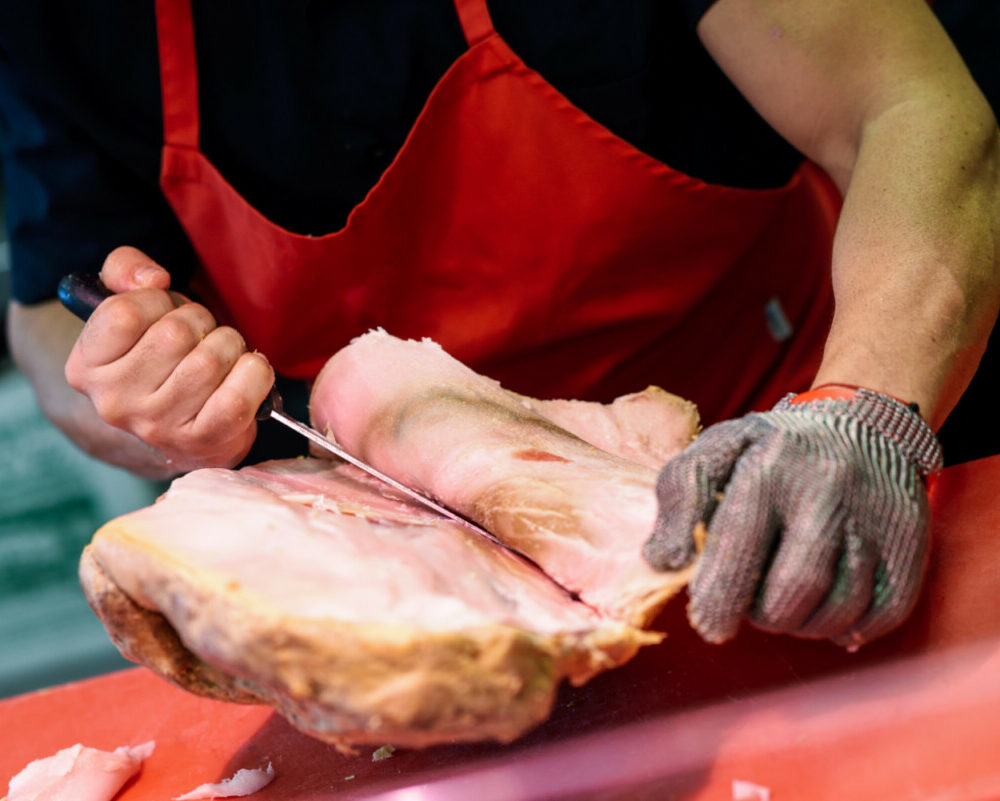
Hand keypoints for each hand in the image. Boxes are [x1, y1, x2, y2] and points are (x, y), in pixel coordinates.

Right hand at [63, 247, 273, 471]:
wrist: (187, 429)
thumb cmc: (162, 356)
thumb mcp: (132, 304)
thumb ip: (125, 270)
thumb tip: (152, 279)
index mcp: (86, 367)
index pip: (124, 313)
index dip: (158, 301)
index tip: (165, 312)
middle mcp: (114, 402)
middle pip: (175, 333)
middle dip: (201, 321)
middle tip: (201, 336)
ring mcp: (157, 426)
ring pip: (210, 360)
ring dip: (230, 345)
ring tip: (222, 356)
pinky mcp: (201, 442)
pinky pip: (238, 396)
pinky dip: (254, 373)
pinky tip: (246, 373)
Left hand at [643, 387, 942, 647]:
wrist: (861, 423)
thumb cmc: (772, 448)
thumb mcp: (715, 450)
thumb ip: (680, 497)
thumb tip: (661, 560)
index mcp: (767, 469)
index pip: (739, 550)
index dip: (719, 600)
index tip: (708, 625)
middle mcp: (825, 493)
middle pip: (791, 593)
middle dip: (762, 616)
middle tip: (751, 609)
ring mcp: (874, 519)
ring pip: (836, 610)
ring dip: (802, 625)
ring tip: (784, 604)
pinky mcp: (910, 542)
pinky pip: (883, 615)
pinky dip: (850, 628)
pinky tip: (827, 613)